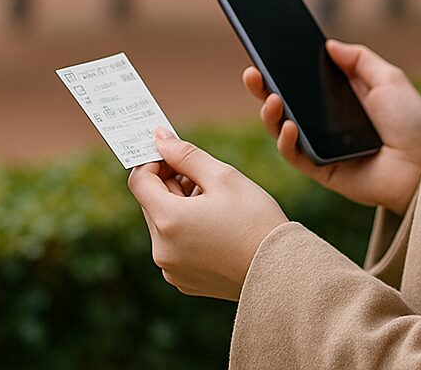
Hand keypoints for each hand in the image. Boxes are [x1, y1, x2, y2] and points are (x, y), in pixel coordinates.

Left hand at [128, 129, 287, 300]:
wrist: (281, 269)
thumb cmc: (256, 219)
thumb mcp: (223, 176)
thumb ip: (186, 154)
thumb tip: (160, 138)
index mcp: (168, 221)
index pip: (139, 181)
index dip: (154, 161)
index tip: (175, 154)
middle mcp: (162, 249)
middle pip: (151, 203)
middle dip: (171, 184)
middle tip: (203, 177)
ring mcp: (171, 269)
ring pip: (163, 225)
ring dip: (179, 207)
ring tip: (215, 203)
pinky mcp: (183, 282)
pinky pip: (174, 247)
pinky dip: (186, 231)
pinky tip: (216, 226)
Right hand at [243, 39, 420, 215]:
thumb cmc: (413, 123)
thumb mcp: (389, 79)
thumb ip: (359, 60)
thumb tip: (329, 44)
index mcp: (339, 99)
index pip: (302, 82)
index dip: (281, 69)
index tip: (264, 52)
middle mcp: (325, 123)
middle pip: (284, 104)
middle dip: (262, 88)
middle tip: (252, 72)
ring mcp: (320, 147)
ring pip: (281, 130)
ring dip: (268, 114)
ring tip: (271, 98)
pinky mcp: (321, 170)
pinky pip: (294, 156)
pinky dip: (285, 141)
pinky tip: (287, 127)